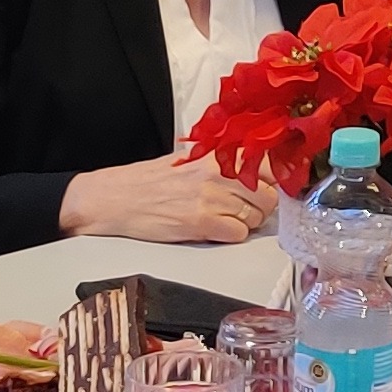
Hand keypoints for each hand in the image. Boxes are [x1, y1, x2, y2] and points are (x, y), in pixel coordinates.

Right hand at [59, 153, 275, 242]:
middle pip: (269, 196)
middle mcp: (220, 172)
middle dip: (262, 208)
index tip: (273, 190)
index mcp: (219, 154)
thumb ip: (223, 162)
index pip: (270, 166)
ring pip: (256, 218)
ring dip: (246, 224)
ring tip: (224, 221)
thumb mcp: (190, 159)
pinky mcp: (200, 222)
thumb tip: (257, 168)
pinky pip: (237, 234)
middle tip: (244, 211)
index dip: (275, 183)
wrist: (116, 197)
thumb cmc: (150, 180)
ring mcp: (211, 197)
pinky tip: (214, 231)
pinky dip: (231, 236)